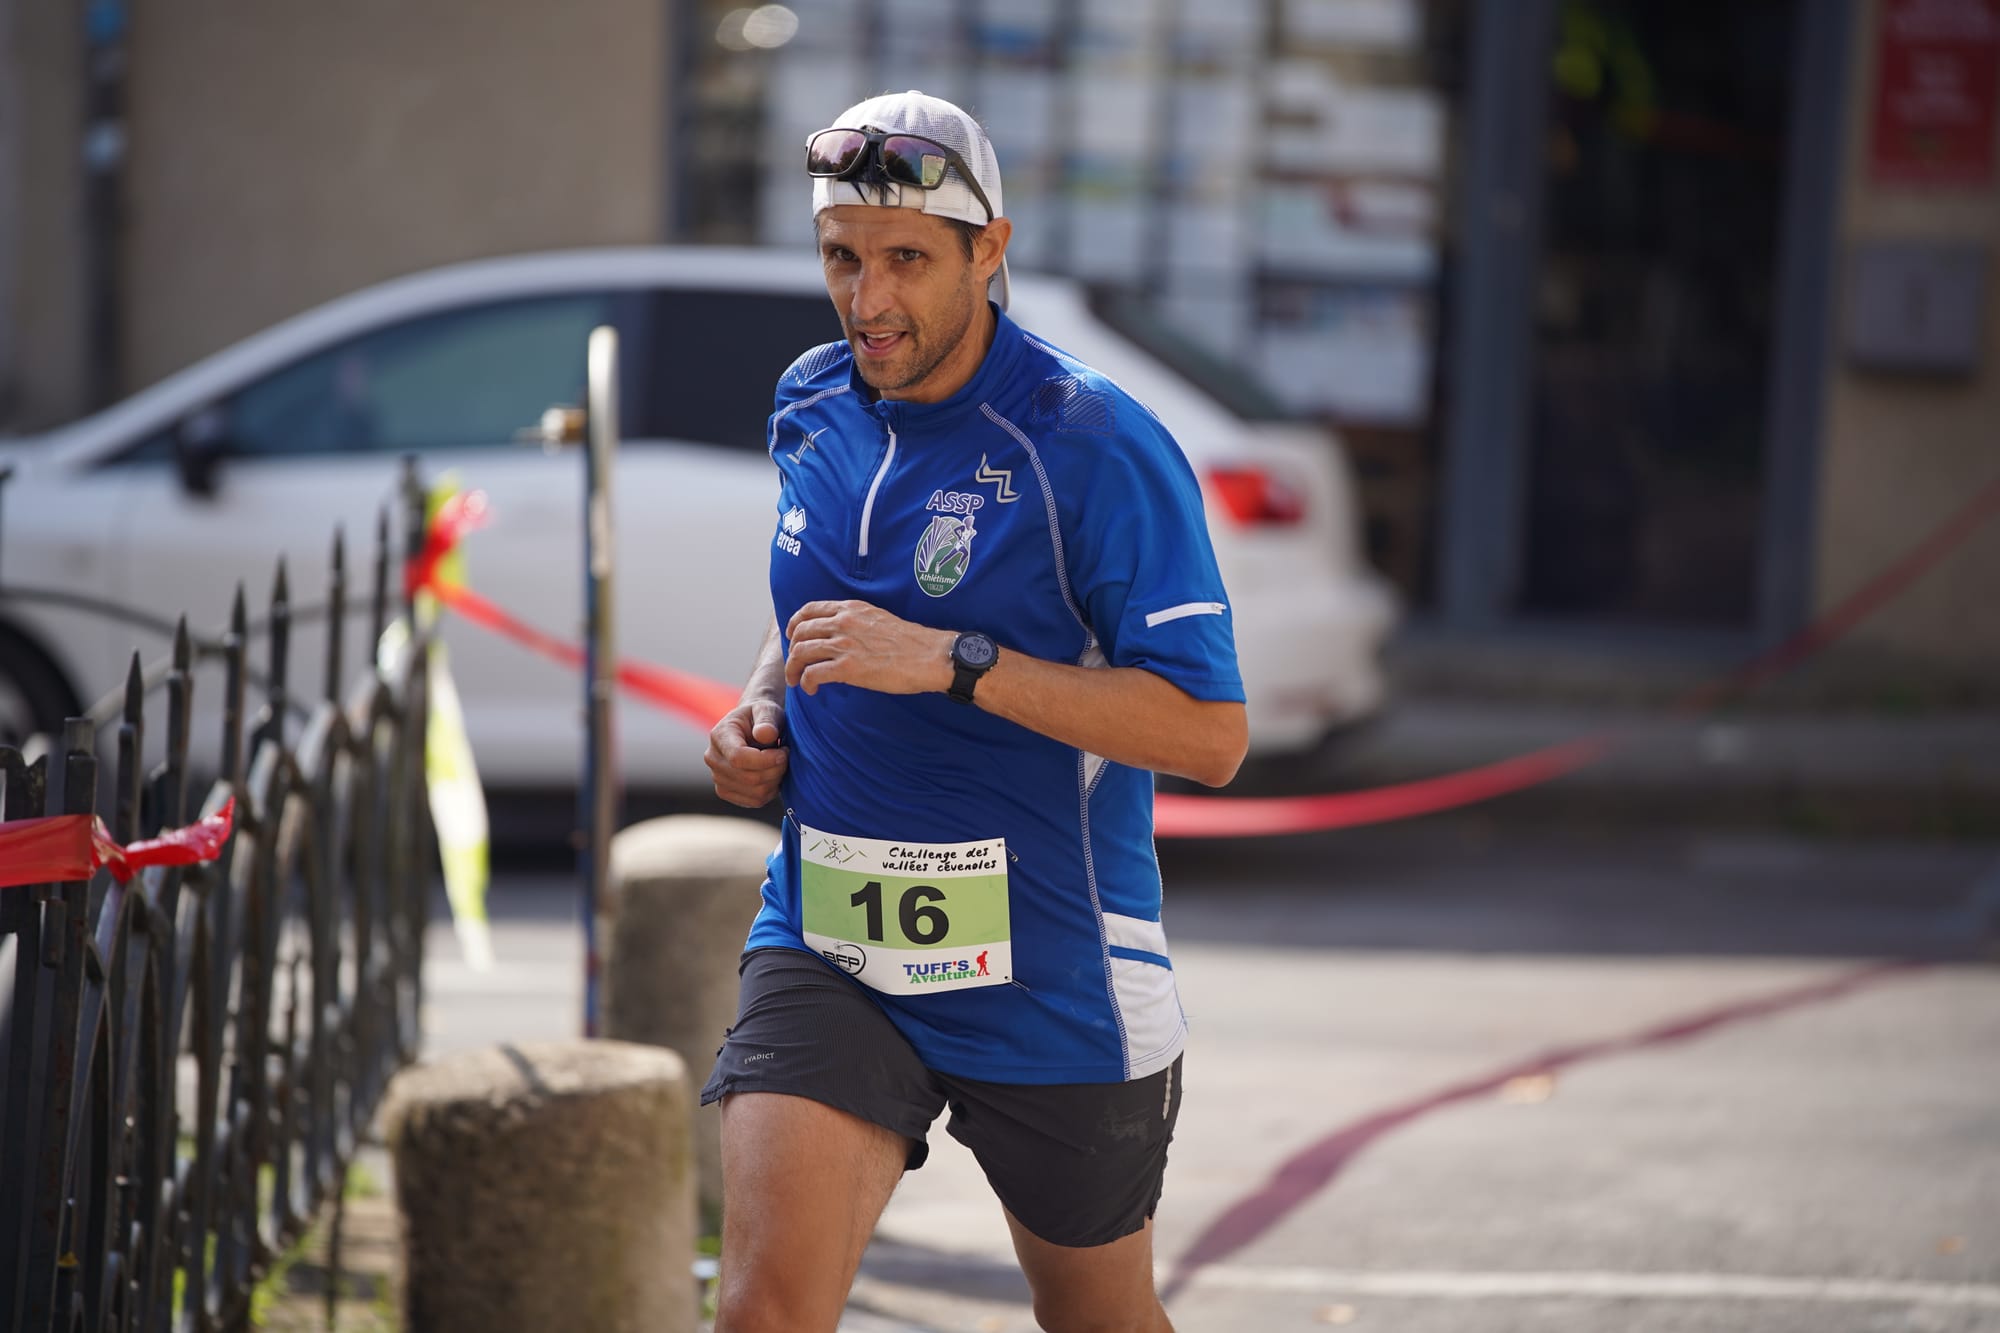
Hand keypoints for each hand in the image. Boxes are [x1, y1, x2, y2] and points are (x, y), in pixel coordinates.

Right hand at [705, 698, 787, 807]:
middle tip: (786, 756)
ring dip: (775, 781)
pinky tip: (773, 775)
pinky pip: (755, 801)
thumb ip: (767, 720)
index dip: (766, 760)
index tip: (784, 752)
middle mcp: (713, 758)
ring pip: (754, 792)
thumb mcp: (767, 709)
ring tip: (779, 764)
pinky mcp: (726, 791)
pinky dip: (771, 791)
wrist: (753, 727)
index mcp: (719, 735)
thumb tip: (765, 734)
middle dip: (776, 770)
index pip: (738, 758)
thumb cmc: (761, 716)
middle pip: (748, 778)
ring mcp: (717, 778)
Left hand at [785, 600, 954, 696]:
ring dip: (793, 669)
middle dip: (792, 650)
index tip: (793, 635)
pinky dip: (807, 682)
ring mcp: (844, 644)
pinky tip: (812, 689)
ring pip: (801, 652)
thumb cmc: (910, 642)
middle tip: (794, 664)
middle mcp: (843, 622)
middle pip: (801, 632)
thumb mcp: (878, 618)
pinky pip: (813, 674)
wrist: (929, 656)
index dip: (795, 623)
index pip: (809, 610)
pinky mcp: (848, 667)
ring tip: (796, 680)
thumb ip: (856, 621)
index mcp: (851, 609)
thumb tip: (843, 634)